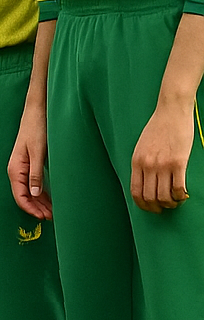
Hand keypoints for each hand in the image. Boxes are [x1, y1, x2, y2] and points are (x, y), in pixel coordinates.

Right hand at [9, 105, 51, 219]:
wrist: (37, 112)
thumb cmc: (36, 129)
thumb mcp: (38, 152)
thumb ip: (35, 174)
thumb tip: (33, 194)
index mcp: (15, 168)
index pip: (19, 195)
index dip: (30, 208)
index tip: (43, 217)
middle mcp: (16, 170)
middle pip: (24, 196)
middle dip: (36, 208)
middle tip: (52, 218)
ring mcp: (22, 167)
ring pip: (29, 191)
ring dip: (40, 203)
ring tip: (53, 212)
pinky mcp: (29, 164)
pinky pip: (32, 184)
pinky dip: (41, 194)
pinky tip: (50, 199)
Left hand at [132, 95, 195, 212]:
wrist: (171, 112)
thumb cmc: (158, 128)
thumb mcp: (142, 146)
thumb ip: (142, 163)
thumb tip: (146, 181)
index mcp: (136, 161)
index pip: (135, 191)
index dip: (143, 205)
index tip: (151, 208)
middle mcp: (147, 165)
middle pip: (150, 197)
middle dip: (158, 207)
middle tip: (165, 207)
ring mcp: (162, 164)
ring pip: (164, 196)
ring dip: (171, 203)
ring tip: (175, 200)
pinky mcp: (178, 162)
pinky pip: (178, 188)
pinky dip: (181, 196)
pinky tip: (183, 194)